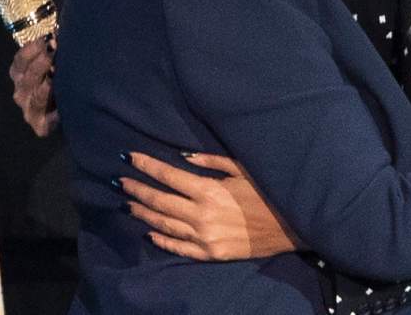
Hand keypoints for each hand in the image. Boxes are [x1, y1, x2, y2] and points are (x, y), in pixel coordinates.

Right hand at [9, 35, 57, 136]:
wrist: (78, 111)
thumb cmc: (65, 78)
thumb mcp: (57, 61)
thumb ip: (54, 47)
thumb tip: (60, 30)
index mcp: (21, 74)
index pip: (20, 60)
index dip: (32, 49)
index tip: (47, 38)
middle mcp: (21, 92)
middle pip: (26, 77)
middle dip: (40, 62)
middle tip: (55, 49)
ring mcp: (30, 110)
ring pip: (34, 95)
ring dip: (44, 83)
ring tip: (55, 71)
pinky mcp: (41, 126)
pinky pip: (44, 118)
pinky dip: (49, 108)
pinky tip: (56, 97)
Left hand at [119, 152, 301, 260]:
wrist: (291, 227)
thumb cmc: (268, 192)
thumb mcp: (243, 169)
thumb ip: (211, 162)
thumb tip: (182, 157)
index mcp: (209, 190)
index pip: (168, 176)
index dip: (146, 165)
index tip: (129, 156)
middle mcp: (201, 215)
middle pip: (159, 200)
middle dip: (137, 189)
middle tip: (119, 181)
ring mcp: (203, 237)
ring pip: (163, 224)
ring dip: (143, 212)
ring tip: (127, 204)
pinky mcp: (209, 254)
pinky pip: (178, 247)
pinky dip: (161, 239)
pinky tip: (149, 231)